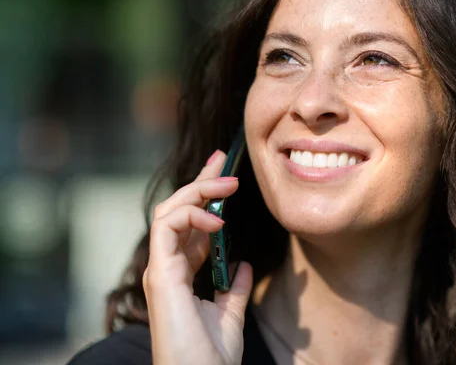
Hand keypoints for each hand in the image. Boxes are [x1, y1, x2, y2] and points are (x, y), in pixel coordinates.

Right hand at [143, 150, 252, 364]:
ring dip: (197, 192)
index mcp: (181, 273)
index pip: (190, 224)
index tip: (224, 175)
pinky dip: (190, 215)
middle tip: (221, 161)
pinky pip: (166, 228)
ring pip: (167, 211)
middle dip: (199, 183)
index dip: (205, 197)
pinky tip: (218, 219)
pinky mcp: (160, 274)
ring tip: (228, 185)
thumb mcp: (230, 314)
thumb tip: (244, 263)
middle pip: (177, 210)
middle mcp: (167, 266)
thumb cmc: (211, 356)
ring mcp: (161, 269)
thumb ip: (235, 287)